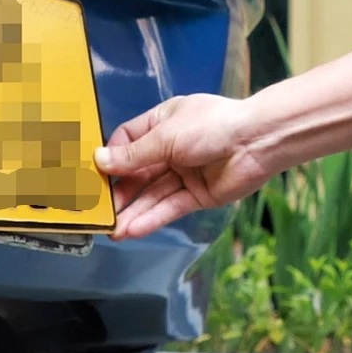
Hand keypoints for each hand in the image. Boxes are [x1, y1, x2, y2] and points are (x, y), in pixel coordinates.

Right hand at [94, 93, 273, 239]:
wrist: (257, 142)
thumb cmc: (213, 126)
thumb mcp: (166, 137)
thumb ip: (134, 155)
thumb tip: (100, 160)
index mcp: (163, 122)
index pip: (127, 141)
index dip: (111, 158)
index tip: (94, 175)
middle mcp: (171, 148)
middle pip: (138, 173)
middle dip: (120, 192)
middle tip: (100, 211)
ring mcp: (184, 172)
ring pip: (152, 194)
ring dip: (133, 212)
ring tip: (113, 230)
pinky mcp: (197, 195)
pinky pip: (170, 207)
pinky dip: (153, 218)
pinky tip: (133, 230)